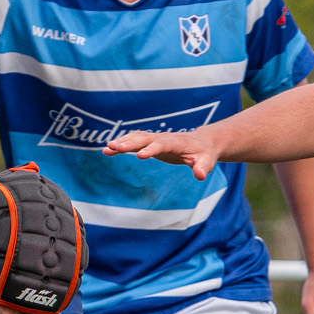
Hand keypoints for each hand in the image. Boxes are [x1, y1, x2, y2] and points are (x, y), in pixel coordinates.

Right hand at [104, 127, 224, 179]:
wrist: (202, 142)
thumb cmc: (204, 154)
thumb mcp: (207, 161)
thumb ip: (202, 168)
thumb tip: (200, 175)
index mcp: (177, 142)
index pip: (162, 144)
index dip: (151, 149)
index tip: (139, 155)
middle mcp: (163, 137)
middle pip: (144, 138)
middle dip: (129, 143)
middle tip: (114, 147)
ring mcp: (156, 138)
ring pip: (137, 137)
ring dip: (122, 142)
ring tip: (107, 148)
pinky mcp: (150, 141)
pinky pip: (134, 140)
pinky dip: (122, 143)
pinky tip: (109, 149)